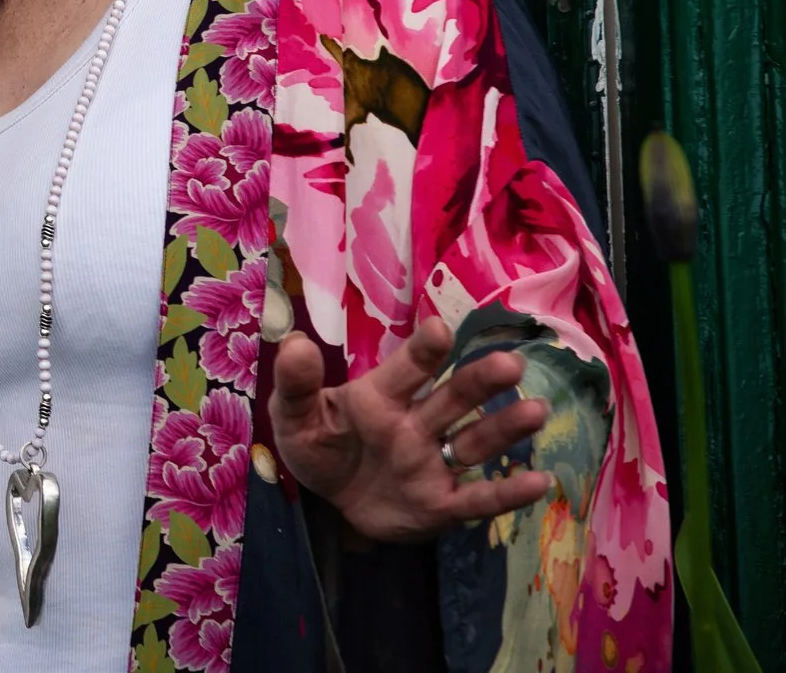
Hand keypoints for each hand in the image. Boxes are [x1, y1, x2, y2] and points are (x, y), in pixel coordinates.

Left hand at [268, 313, 552, 540]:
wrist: (327, 506)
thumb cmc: (318, 447)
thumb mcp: (293, 418)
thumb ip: (295, 384)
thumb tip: (295, 342)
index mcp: (379, 396)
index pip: (406, 370)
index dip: (423, 350)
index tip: (440, 329)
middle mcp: (415, 424)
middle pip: (453, 398)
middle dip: (480, 382)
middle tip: (510, 363)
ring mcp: (432, 463)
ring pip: (474, 441)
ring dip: (505, 428)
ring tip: (537, 410)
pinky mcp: (441, 504)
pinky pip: (478, 498)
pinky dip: (507, 493)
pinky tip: (541, 482)